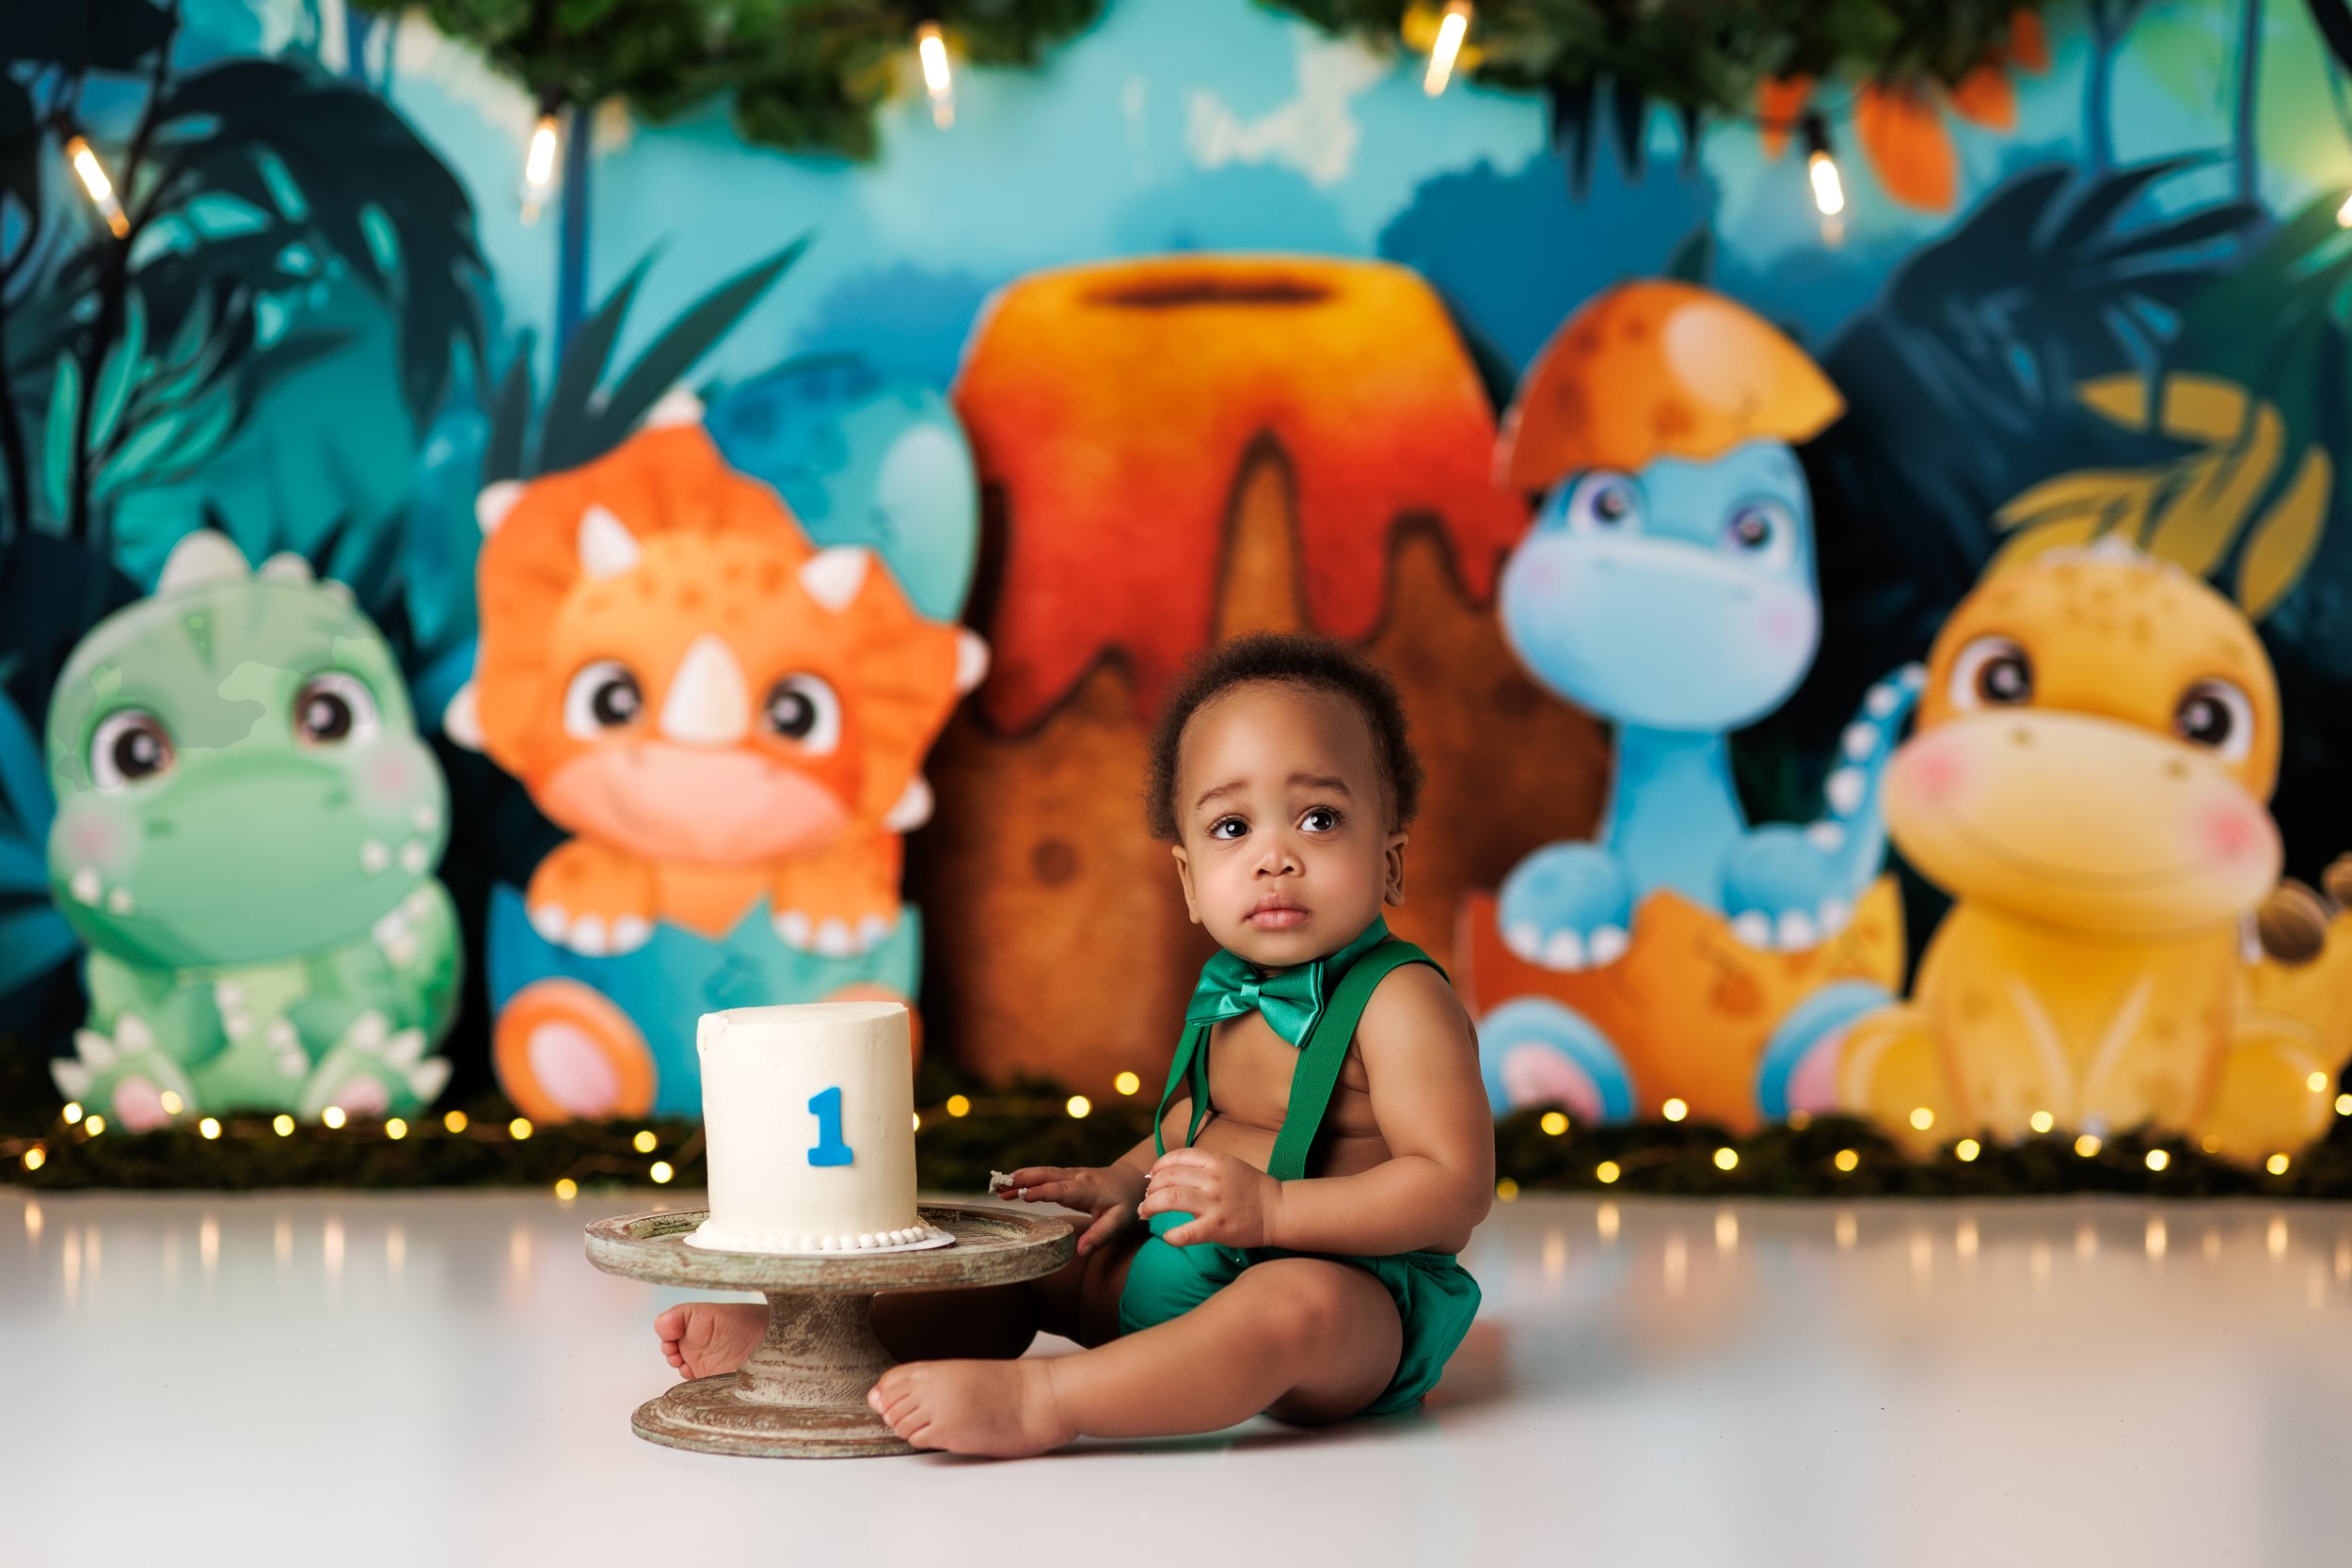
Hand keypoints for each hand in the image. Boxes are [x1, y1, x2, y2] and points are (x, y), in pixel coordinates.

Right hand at [995, 1164, 1145, 1256]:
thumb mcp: (1119, 1222)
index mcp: (1089, 1189)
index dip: (1044, 1192)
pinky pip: (1044, 1176)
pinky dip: (1026, 1178)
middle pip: (1048, 1175)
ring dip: (1020, 1178)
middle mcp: (1077, 1177)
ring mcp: (1070, 1174)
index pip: (1063, 1189)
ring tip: (998, 1186)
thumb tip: (1080, 1252)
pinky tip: (1009, 1185)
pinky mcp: (1065, 1176)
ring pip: (1043, 1173)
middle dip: (1024, 1180)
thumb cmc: (1126, 1203)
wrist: (1132, 1180)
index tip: (1024, 1196)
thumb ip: (1099, 1236)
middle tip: (1001, 1186)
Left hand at [1137, 1148, 1282, 1248]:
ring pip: (1171, 1198)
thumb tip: (1166, 1172)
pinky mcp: (1218, 1227)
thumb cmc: (1250, 1189)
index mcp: (1215, 1161)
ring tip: (1146, 1213)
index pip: (1176, 1157)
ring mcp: (1215, 1203)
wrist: (1277, 1209)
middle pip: (1168, 1177)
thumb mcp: (1228, 1165)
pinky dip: (1171, 1235)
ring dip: (1151, 1205)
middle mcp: (1213, 1179)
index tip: (1152, 1178)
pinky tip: (1167, 1236)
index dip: (1158, 1167)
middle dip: (1150, 1188)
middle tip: (1146, 1199)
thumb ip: (1201, 1167)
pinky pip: (1186, 1232)